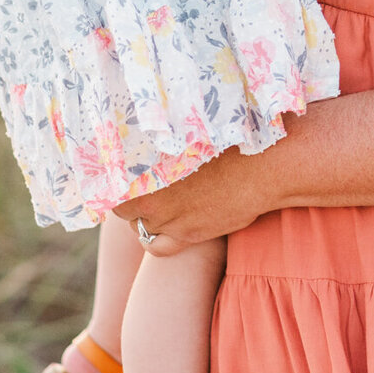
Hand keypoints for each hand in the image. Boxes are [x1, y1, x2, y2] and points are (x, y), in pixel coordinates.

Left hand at [114, 142, 281, 255]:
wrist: (263, 164)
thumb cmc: (229, 138)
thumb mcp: (188, 131)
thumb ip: (161, 140)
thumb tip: (146, 126)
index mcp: (145, 165)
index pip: (110, 180)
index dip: (116, 178)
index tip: (125, 175)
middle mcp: (150, 195)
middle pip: (121, 205)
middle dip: (129, 197)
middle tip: (143, 187)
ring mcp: (167, 217)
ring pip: (138, 225)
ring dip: (144, 216)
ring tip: (161, 202)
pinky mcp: (186, 235)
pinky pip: (154, 247)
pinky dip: (154, 238)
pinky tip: (165, 224)